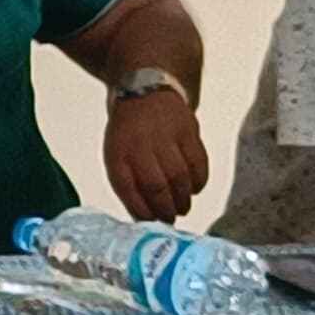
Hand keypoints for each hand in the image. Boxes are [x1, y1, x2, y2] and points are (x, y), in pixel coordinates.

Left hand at [105, 88, 209, 221]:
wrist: (145, 91)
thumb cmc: (129, 132)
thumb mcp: (116, 153)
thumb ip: (128, 181)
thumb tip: (143, 215)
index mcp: (117, 151)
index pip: (127, 188)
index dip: (141, 211)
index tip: (149, 222)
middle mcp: (140, 144)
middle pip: (156, 185)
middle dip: (165, 210)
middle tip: (170, 220)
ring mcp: (166, 136)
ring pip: (179, 177)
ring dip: (183, 199)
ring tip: (182, 208)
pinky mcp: (188, 131)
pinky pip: (198, 163)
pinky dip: (199, 182)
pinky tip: (194, 189)